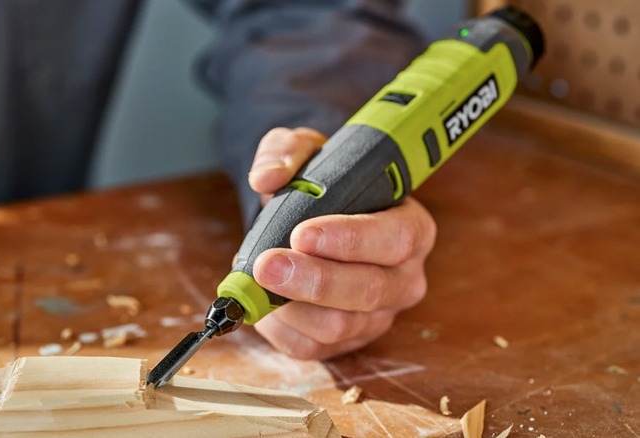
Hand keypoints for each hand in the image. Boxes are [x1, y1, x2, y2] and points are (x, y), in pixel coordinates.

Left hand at [248, 127, 436, 359]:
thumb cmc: (319, 187)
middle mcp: (403, 278)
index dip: (349, 239)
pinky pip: (312, 347)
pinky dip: (279, 328)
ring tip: (254, 280)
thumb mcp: (307, 152)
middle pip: (368, 290)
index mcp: (410, 229)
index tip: (302, 233)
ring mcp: (378, 316)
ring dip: (289, 306)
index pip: (394, 239)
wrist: (305, 219)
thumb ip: (288, 152)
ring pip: (338, 325)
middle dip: (313, 280)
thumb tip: (266, 176)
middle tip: (267, 265)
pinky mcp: (346, 342)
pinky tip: (261, 303)